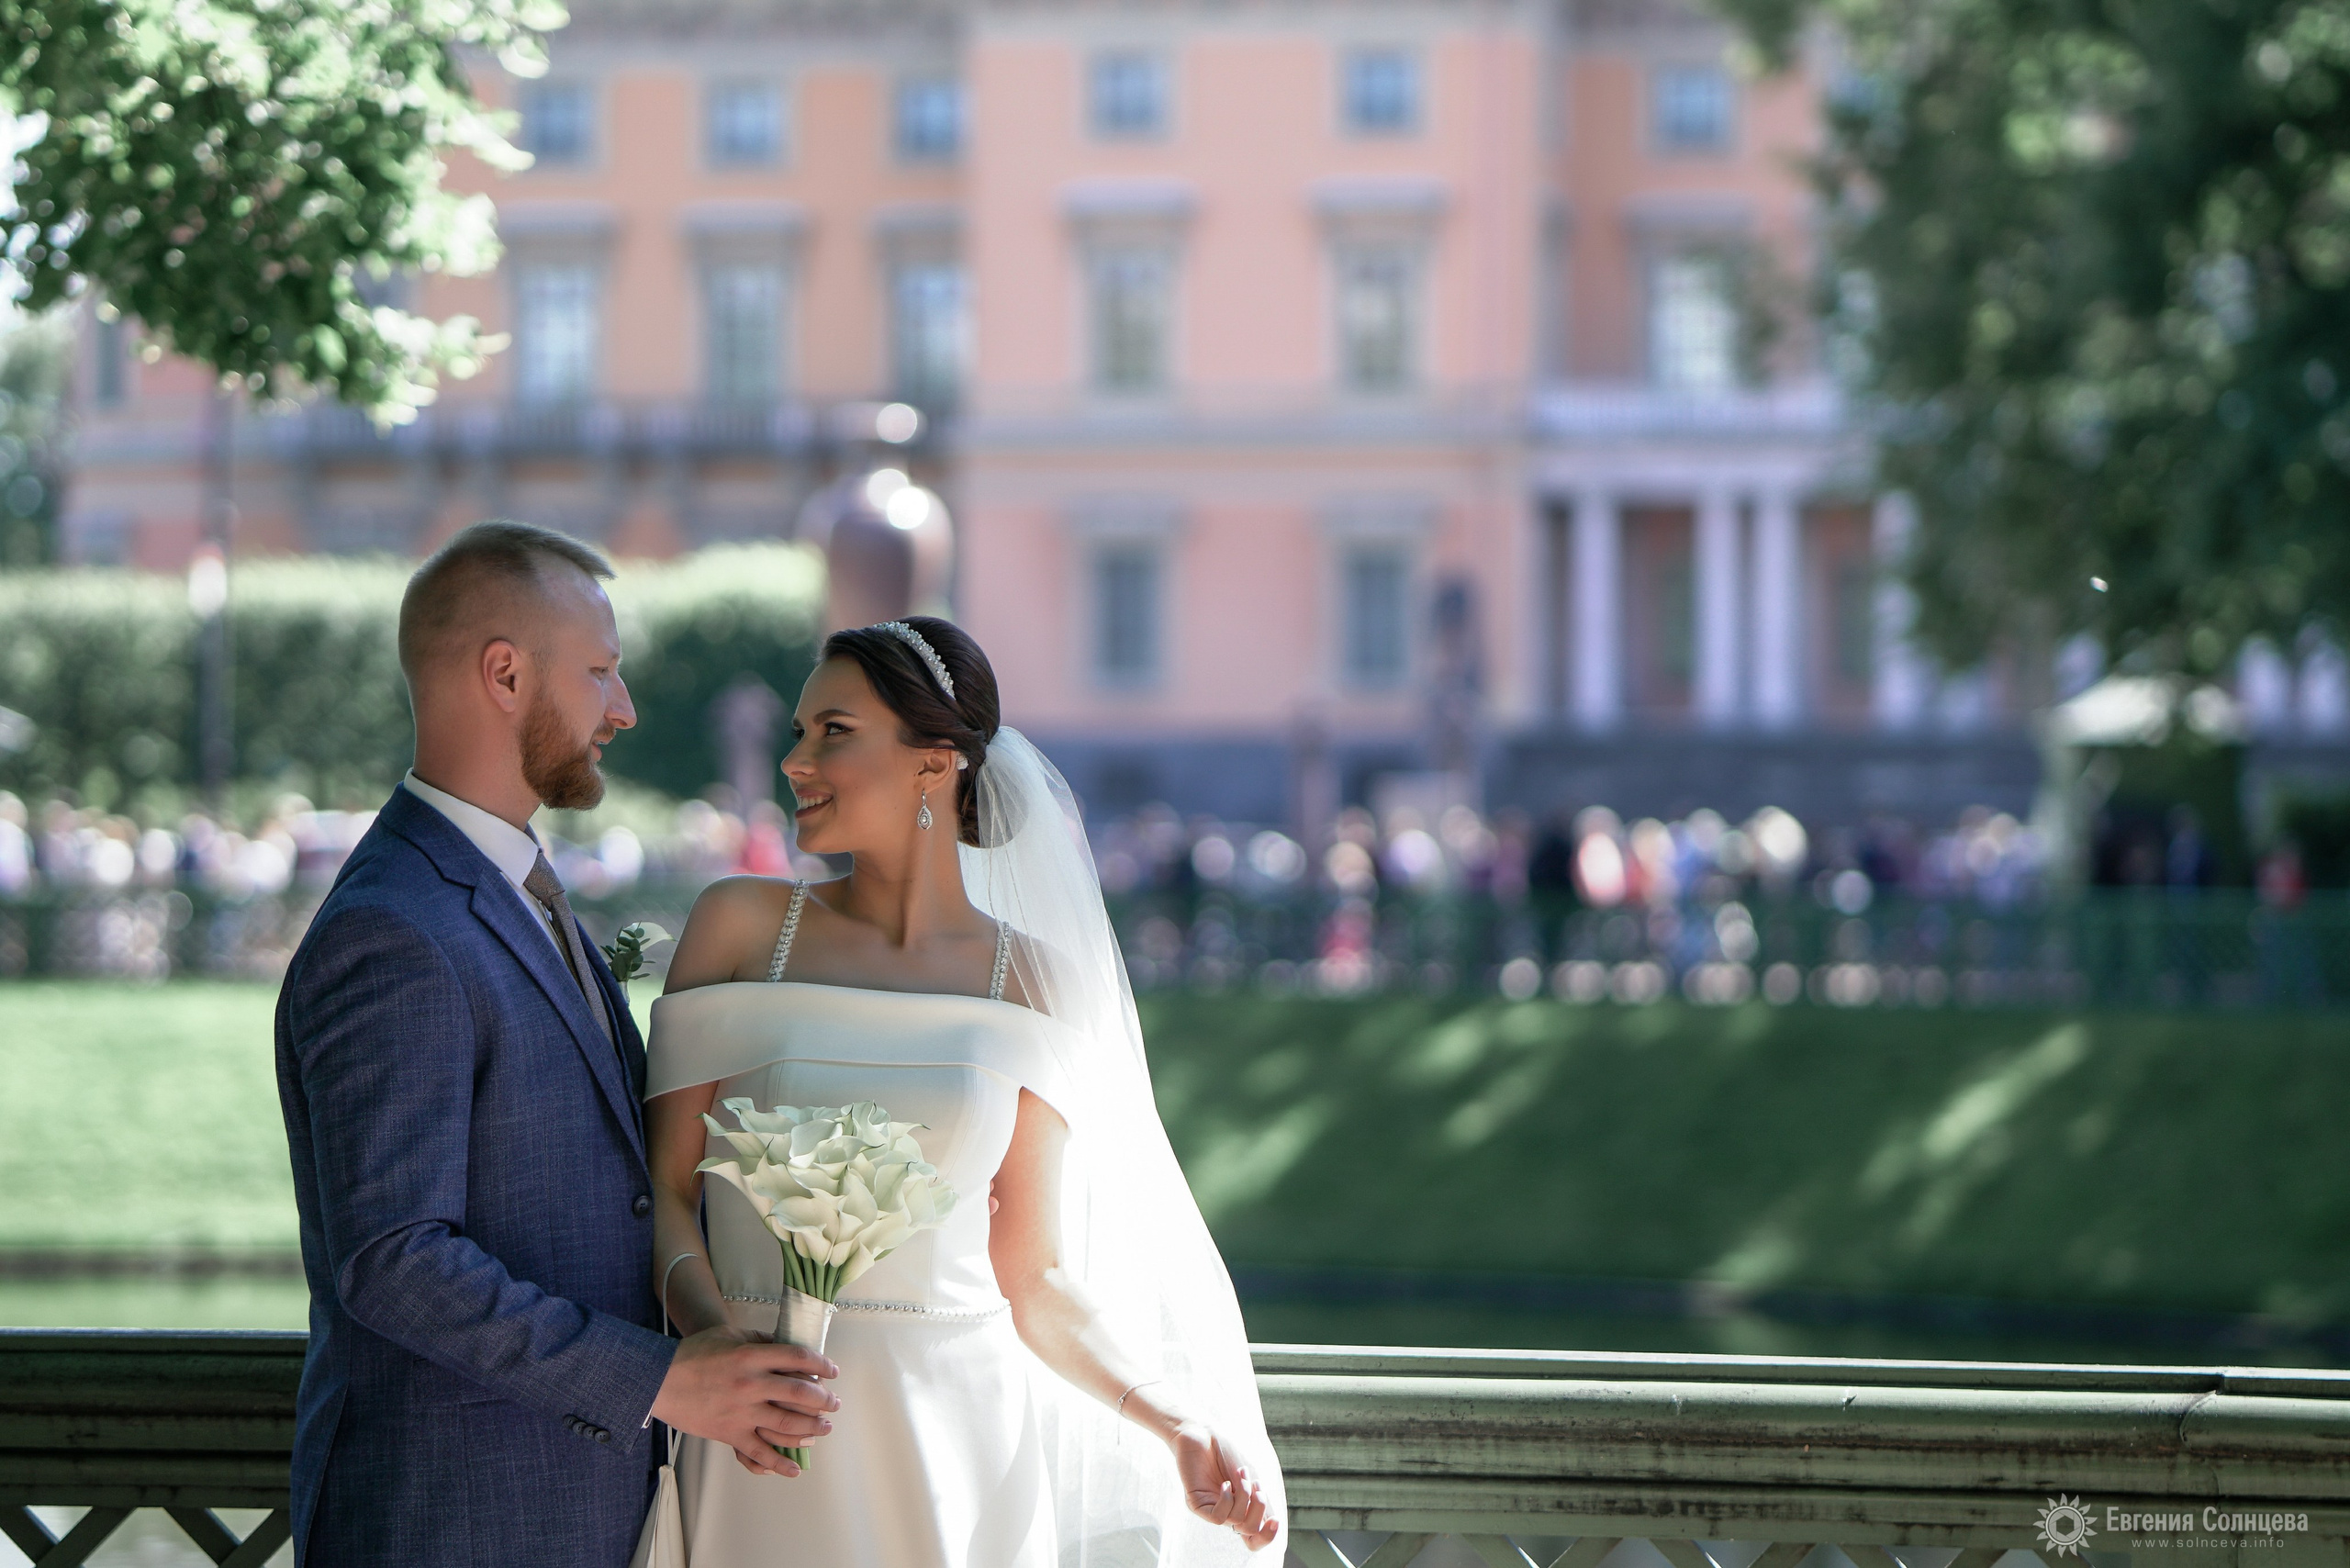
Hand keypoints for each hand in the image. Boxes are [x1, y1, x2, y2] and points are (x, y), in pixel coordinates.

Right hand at [650, 1324, 837, 1477]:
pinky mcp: (730, 1433)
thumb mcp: (730, 1334)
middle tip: (834, 1404)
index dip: (822, 1364)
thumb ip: (761, 1340)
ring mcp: (741, 1412)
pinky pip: (759, 1453)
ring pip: (787, 1425)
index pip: (799, 1359)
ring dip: (812, 1428)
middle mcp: (751, 1385)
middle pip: (800, 1394)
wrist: (659, 1379)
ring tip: (824, 1428)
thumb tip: (787, 1347)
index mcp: (752, 1356)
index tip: (832, 1372)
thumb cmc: (694, 1353)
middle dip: (824, 1400)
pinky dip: (779, 1463)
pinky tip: (795, 1467)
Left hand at [1168, 1422, 1279, 1550]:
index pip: (1254, 1537)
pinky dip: (1227, 1500)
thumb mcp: (1250, 1478)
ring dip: (1244, 1495)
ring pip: (1236, 1522)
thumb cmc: (1228, 1453)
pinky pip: (1218, 1518)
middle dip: (1259, 1507)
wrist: (1205, 1434)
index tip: (1275, 1520)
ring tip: (1240, 1474)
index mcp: (1241, 1508)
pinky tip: (1225, 1484)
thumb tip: (1272, 1523)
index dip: (1267, 1536)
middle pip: (1250, 1532)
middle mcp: (1227, 1513)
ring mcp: (1212, 1509)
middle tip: (1256, 1483)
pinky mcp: (1197, 1505)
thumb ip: (1259, 1501)